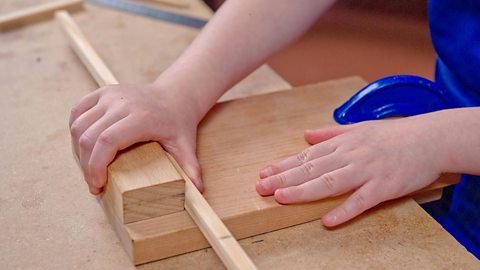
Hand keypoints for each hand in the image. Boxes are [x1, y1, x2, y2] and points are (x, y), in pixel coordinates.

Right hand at [69, 83, 202, 194]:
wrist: (175, 95)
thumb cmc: (179, 123)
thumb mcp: (186, 145)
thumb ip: (191, 167)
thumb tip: (198, 190)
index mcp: (141, 117)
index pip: (107, 141)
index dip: (96, 166)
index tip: (97, 186)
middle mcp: (121, 103)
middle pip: (88, 136)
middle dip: (86, 165)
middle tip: (94, 184)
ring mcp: (110, 95)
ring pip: (78, 125)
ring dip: (78, 150)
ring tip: (88, 168)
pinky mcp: (102, 92)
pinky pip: (78, 111)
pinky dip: (75, 130)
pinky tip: (82, 147)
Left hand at [256, 117, 443, 226]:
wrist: (429, 139)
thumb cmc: (392, 135)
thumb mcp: (357, 128)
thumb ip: (329, 133)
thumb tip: (306, 135)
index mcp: (342, 144)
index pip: (307, 156)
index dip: (283, 165)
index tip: (263, 172)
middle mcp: (350, 156)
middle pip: (312, 169)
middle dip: (284, 178)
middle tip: (261, 187)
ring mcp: (366, 171)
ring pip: (330, 182)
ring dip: (304, 191)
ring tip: (281, 198)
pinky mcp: (384, 187)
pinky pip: (361, 201)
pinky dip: (344, 210)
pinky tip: (327, 220)